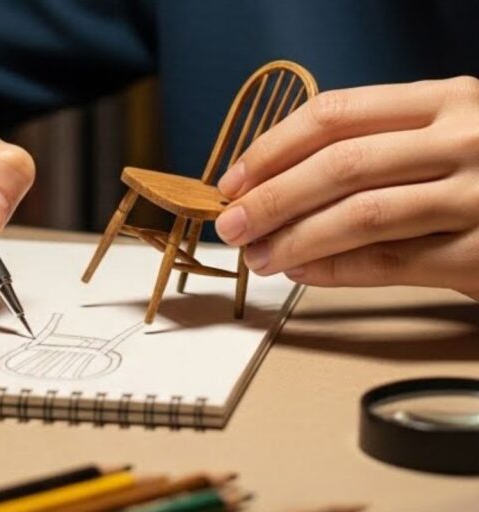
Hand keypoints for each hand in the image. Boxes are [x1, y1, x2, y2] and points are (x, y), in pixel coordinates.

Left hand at [215, 76, 478, 299]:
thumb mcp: (447, 132)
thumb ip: (380, 142)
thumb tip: (278, 178)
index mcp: (445, 99)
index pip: (335, 114)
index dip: (272, 149)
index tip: (235, 180)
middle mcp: (464, 139)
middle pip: (340, 164)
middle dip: (271, 198)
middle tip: (232, 226)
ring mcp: (478, 196)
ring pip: (361, 215)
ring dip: (295, 239)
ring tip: (259, 256)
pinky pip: (391, 262)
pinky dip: (335, 269)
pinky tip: (302, 271)